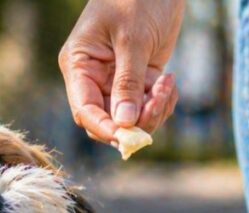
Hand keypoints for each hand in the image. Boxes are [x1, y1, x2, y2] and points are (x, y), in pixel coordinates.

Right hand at [59, 0, 184, 144]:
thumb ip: (128, 82)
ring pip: (130, 118)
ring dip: (153, 111)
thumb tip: (124, 123)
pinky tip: (169, 82)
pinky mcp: (139, 78)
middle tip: (158, 103)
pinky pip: (147, 106)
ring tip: (167, 84)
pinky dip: (161, 103)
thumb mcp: (133, 39)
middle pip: (107, 120)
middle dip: (135, 121)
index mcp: (79, 65)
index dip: (104, 128)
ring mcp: (116, 80)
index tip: (129, 136)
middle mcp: (94, 77)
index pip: (84, 110)